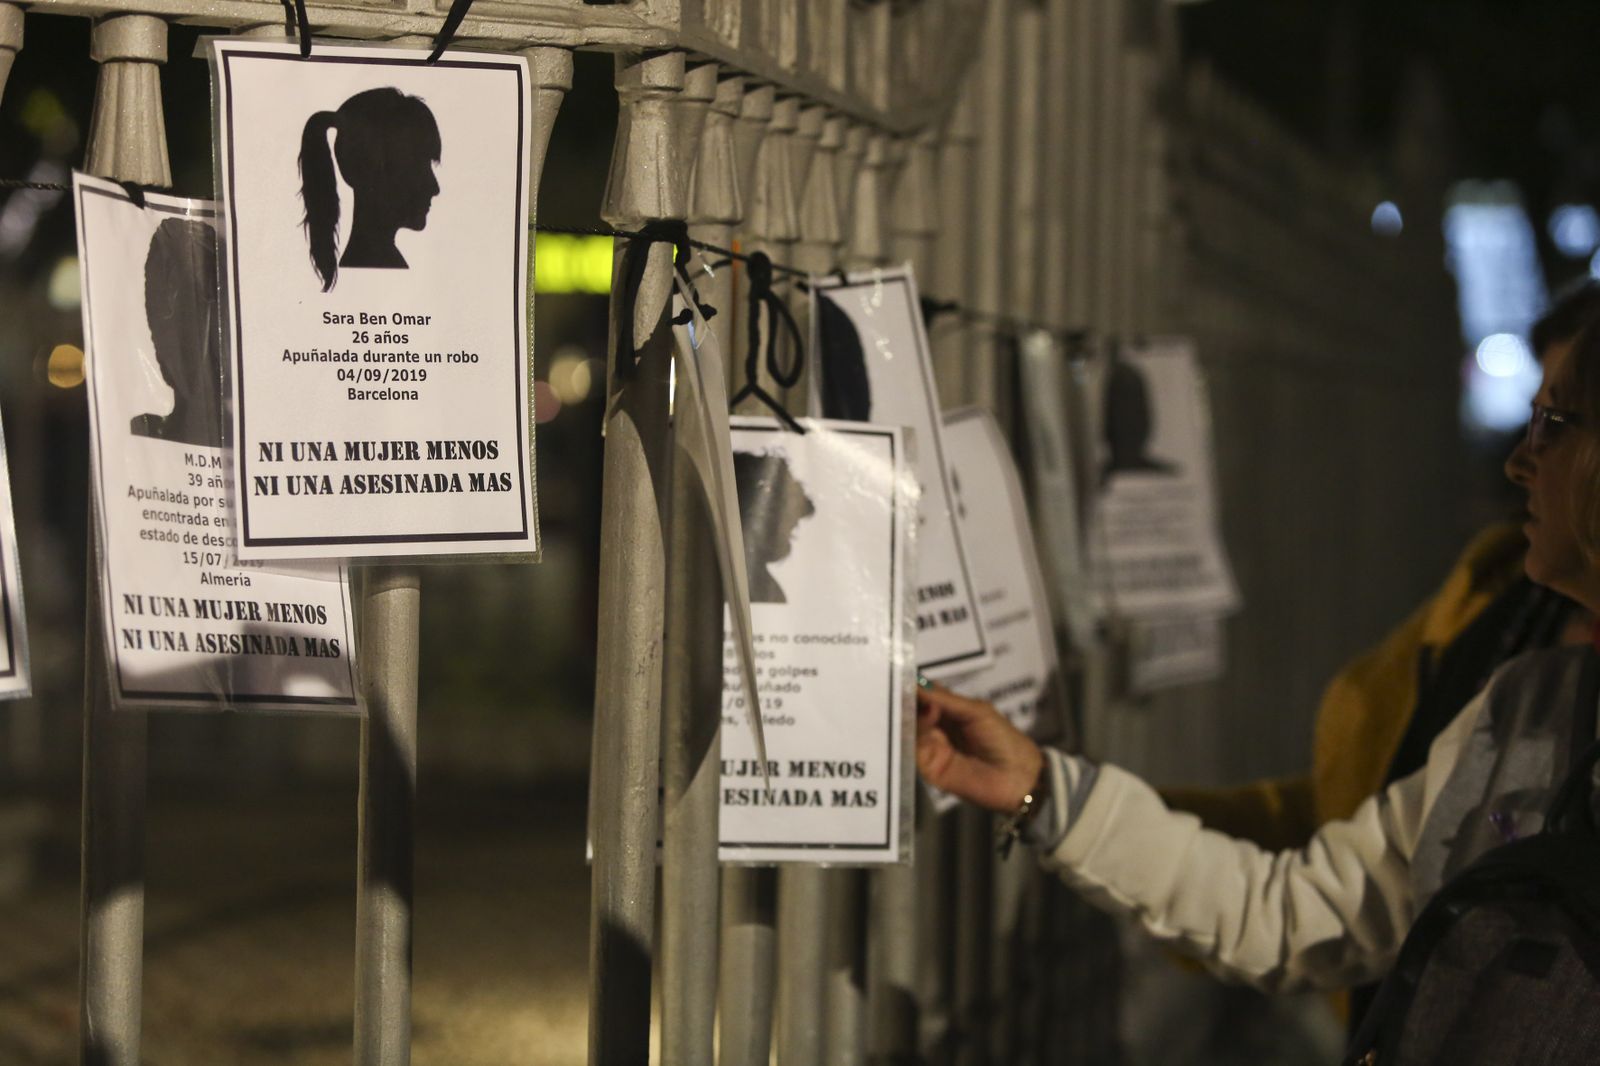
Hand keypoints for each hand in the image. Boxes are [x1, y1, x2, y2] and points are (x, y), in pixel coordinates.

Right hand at [916, 683, 1043, 813]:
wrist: (1018, 777)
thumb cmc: (1003, 739)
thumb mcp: (976, 711)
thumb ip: (945, 699)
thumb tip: (917, 684)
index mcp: (948, 713)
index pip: (924, 697)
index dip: (915, 688)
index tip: (905, 677)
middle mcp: (937, 729)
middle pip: (913, 713)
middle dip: (909, 701)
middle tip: (907, 690)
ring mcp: (931, 748)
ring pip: (911, 730)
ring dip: (914, 716)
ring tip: (925, 707)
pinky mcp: (928, 768)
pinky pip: (914, 750)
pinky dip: (917, 735)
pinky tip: (927, 723)